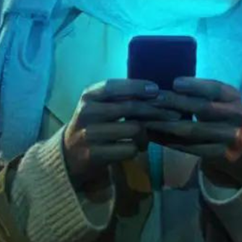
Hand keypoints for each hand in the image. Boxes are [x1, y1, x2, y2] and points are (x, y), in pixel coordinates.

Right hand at [62, 78, 181, 190]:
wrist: (69, 154)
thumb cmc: (93, 125)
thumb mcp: (99, 106)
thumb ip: (120, 98)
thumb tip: (156, 91)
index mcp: (89, 96)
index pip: (114, 86)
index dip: (136, 86)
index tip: (156, 89)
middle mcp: (87, 113)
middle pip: (129, 108)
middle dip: (154, 110)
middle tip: (172, 113)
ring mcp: (89, 135)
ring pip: (132, 129)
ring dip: (145, 134)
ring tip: (145, 136)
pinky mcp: (94, 155)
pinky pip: (128, 149)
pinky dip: (136, 149)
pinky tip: (134, 148)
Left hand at [143, 77, 241, 187]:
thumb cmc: (221, 114)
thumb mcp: (219, 99)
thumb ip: (201, 92)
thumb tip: (168, 85)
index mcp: (234, 97)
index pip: (215, 89)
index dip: (195, 86)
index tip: (174, 83)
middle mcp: (236, 116)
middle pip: (203, 108)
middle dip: (175, 103)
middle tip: (153, 101)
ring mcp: (230, 137)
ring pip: (194, 130)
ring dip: (168, 125)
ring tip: (148, 120)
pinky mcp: (221, 154)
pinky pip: (192, 148)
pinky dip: (171, 142)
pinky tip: (156, 137)